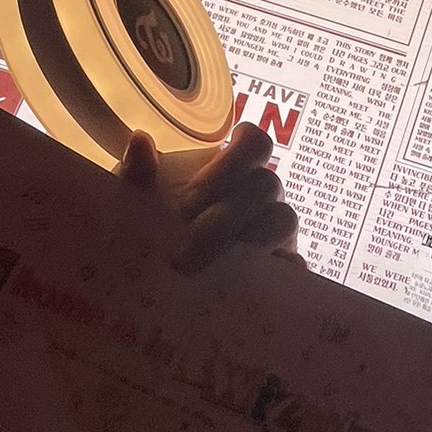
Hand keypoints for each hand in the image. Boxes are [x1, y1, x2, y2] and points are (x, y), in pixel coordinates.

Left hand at [118, 121, 299, 273]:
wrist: (150, 274)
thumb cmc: (150, 225)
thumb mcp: (136, 201)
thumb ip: (137, 173)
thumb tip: (140, 140)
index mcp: (232, 168)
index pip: (255, 142)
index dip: (236, 157)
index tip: (195, 193)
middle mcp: (259, 195)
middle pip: (267, 185)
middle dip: (223, 217)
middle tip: (182, 252)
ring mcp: (274, 230)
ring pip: (284, 221)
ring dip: (249, 242)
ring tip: (209, 271)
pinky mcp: (281, 268)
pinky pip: (294, 269)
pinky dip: (280, 275)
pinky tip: (247, 290)